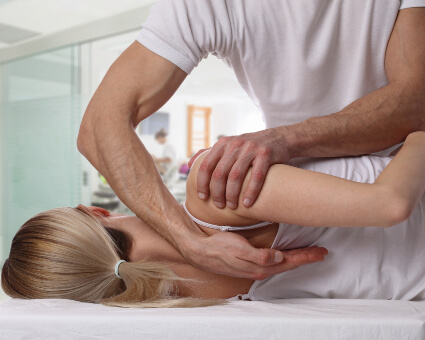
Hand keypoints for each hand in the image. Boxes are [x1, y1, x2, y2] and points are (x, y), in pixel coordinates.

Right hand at [181, 231, 327, 279]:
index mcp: (261, 267)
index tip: (320, 252)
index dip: (306, 256)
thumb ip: (259, 255)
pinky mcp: (250, 263)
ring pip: (282, 264)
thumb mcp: (239, 248)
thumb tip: (278, 257)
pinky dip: (284, 258)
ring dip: (297, 258)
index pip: (289, 261)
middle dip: (306, 258)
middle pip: (289, 264)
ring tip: (309, 253)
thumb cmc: (219, 247)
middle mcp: (261, 270)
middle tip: (322, 252)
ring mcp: (255, 268)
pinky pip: (273, 263)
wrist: (201, 251)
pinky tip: (285, 256)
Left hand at [189, 128, 290, 208]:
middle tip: (219, 205)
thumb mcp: (229, 144)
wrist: (280, 138)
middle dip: (217, 192)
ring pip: (236, 176)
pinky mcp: (266, 154)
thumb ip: (209, 153)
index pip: (206, 165)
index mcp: (223, 143)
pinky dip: (251, 192)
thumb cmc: (250, 146)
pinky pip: (257, 176)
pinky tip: (247, 203)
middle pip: (219, 173)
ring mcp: (251, 149)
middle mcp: (235, 144)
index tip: (202, 197)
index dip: (202, 183)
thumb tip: (189, 164)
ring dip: (232, 194)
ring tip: (232, 206)